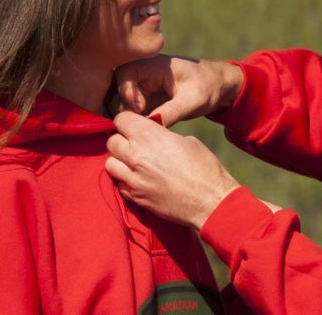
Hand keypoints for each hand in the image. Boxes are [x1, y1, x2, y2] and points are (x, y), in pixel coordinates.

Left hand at [105, 111, 240, 229]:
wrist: (211, 201)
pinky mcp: (135, 197)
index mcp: (150, 136)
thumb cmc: (205, 167)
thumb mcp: (186, 140)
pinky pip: (119, 184)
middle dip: (122, 140)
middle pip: (111, 141)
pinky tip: (139, 179)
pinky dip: (125, 180)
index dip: (128, 121)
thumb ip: (163, 136)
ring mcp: (133, 179)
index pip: (121, 120)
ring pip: (110, 163)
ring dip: (119, 161)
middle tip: (134, 144)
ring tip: (134, 163)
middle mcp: (136, 155)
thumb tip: (154, 137)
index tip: (135, 126)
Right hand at [114, 55, 243, 127]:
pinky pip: (131, 109)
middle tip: (140, 121)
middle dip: (124, 106)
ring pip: (122, 100)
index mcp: (154, 64)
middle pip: (117, 87)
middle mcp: (144, 72)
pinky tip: (145, 128)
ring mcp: (144, 85)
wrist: (219, 87)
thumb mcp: (192, 101)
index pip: (125, 73)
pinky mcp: (146, 98)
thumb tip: (149, 127)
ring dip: (129, 115)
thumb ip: (171, 112)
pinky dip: (135, 119)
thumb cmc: (207, 86)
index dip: (127, 91)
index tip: (141, 108)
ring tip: (144, 125)